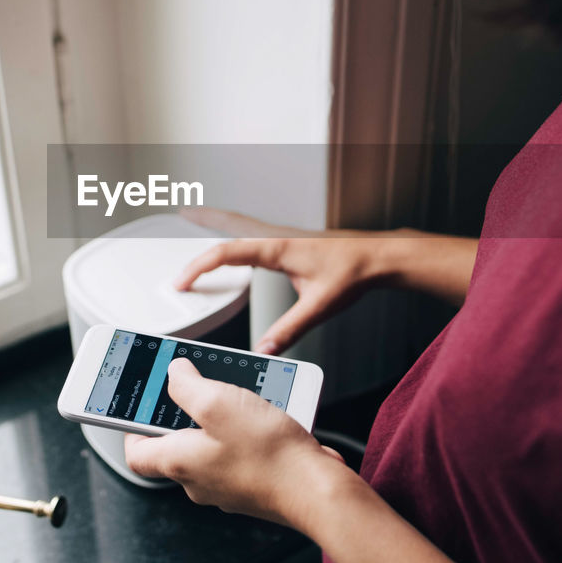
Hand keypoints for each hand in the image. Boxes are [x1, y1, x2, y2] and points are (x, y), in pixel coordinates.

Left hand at [123, 358, 350, 527]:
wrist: (317, 490)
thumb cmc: (269, 454)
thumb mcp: (218, 402)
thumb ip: (187, 385)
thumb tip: (174, 374)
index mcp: (179, 462)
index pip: (136, 452)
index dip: (130, 427)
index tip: (138, 404)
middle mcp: (199, 480)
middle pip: (177, 443)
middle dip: (186, 411)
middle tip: (198, 385)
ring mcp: (228, 485)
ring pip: (213, 444)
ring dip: (223, 417)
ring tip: (241, 395)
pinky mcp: (255, 484)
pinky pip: (243, 451)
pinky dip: (249, 431)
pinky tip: (267, 414)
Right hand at [176, 208, 387, 353]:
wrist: (379, 256)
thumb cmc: (354, 272)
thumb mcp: (318, 306)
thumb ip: (289, 329)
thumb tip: (264, 348)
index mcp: (277, 248)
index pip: (227, 253)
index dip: (200, 267)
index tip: (183, 281)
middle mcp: (278, 238)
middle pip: (231, 224)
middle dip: (203, 219)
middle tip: (181, 214)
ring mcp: (286, 238)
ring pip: (244, 225)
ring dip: (221, 222)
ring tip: (201, 220)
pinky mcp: (294, 242)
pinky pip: (257, 233)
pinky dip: (241, 233)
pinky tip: (243, 246)